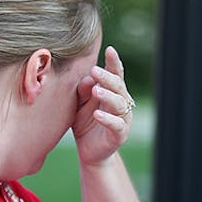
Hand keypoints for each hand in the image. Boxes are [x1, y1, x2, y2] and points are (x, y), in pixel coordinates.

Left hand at [73, 45, 134, 166]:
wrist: (90, 151)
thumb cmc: (85, 122)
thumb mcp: (79, 103)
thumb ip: (82, 90)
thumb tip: (87, 79)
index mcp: (112, 92)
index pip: (115, 74)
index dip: (114, 62)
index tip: (109, 49)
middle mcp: (121, 103)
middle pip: (118, 86)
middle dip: (107, 78)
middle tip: (94, 71)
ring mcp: (122, 119)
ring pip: (119, 104)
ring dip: (108, 96)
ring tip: (96, 91)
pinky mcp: (119, 135)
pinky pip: (116, 125)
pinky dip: (108, 119)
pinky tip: (98, 114)